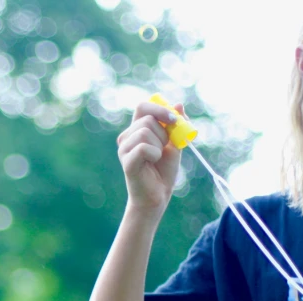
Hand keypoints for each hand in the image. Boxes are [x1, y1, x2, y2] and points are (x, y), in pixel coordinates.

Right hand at [116, 101, 185, 220]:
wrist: (158, 195)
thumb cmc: (163, 171)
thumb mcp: (174, 143)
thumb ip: (176, 125)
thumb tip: (178, 104)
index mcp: (137, 130)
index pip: (143, 107)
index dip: (159, 109)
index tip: (173, 120)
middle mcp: (127, 137)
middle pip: (147, 119)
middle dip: (164, 133)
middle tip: (164, 149)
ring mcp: (124, 149)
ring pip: (146, 132)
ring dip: (160, 146)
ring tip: (157, 158)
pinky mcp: (126, 161)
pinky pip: (144, 148)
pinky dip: (155, 155)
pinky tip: (152, 163)